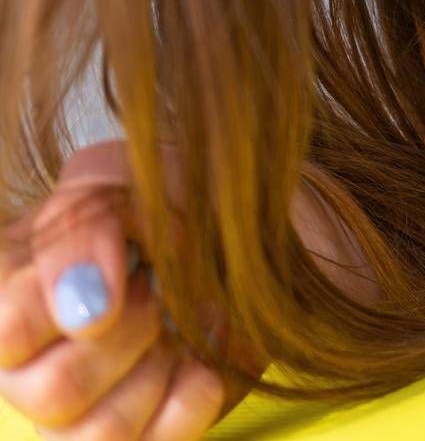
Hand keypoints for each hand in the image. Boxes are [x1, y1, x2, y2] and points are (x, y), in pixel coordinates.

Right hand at [0, 140, 255, 438]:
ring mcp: (83, 412)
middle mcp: (30, 371)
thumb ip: (86, 231)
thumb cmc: (155, 202)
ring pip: (101, 433)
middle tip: (157, 290)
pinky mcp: (144, 432)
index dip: (68, 304)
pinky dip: (194, 396)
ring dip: (158, 368)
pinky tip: (200, 357)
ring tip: (173, 323)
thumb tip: (87, 303)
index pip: (7, 332)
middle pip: (54, 394)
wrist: (222, 227)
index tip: (125, 269)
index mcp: (11, 303)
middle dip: (129, 332)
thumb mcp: (118, 187)